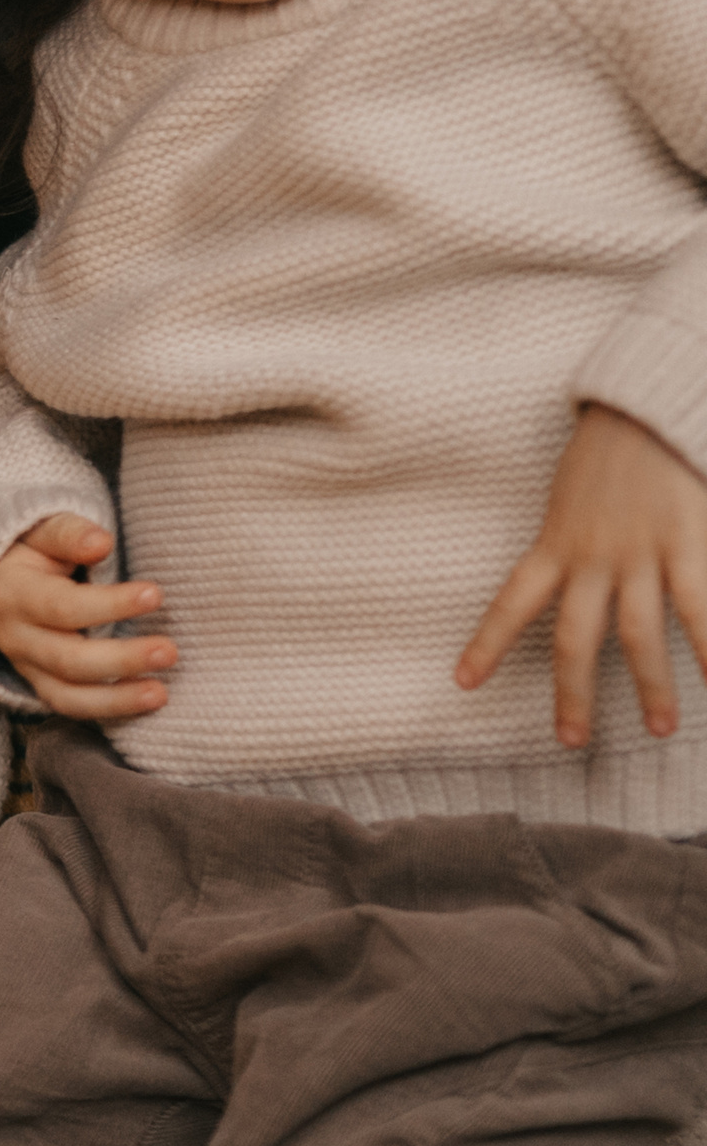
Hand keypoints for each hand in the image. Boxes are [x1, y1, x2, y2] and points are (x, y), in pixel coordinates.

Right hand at [0, 513, 171, 718]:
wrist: (0, 582)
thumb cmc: (31, 552)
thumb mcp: (41, 532)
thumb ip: (68, 533)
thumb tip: (100, 542)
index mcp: (12, 594)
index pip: (62, 607)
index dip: (110, 604)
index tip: (155, 595)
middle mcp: (14, 637)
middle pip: (68, 659)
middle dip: (122, 659)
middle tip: (169, 650)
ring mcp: (26, 667)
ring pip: (68, 695)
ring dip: (118, 697)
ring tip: (161, 692)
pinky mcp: (40, 686)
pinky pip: (73, 708)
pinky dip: (109, 709)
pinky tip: (147, 701)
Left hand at [457, 404, 706, 746]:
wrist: (648, 405)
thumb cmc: (610, 448)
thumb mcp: (571, 495)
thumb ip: (570, 539)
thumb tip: (572, 576)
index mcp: (555, 542)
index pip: (511, 603)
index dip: (487, 645)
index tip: (462, 683)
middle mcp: (592, 556)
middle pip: (574, 638)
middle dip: (571, 692)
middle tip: (569, 739)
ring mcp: (641, 553)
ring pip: (638, 634)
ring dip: (649, 685)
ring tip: (660, 728)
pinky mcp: (686, 543)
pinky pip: (699, 608)